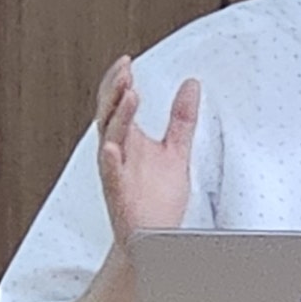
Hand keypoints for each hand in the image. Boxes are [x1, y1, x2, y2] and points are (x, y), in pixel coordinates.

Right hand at [93, 56, 200, 245]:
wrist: (153, 239)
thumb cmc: (157, 199)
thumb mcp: (176, 150)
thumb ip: (182, 118)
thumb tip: (191, 86)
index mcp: (129, 140)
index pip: (118, 104)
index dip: (120, 82)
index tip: (127, 61)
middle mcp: (119, 153)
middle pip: (109, 114)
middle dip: (115, 91)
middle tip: (125, 71)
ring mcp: (117, 173)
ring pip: (111, 138)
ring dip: (118, 116)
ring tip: (129, 95)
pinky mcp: (119, 194)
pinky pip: (111, 176)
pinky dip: (110, 161)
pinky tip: (111, 148)